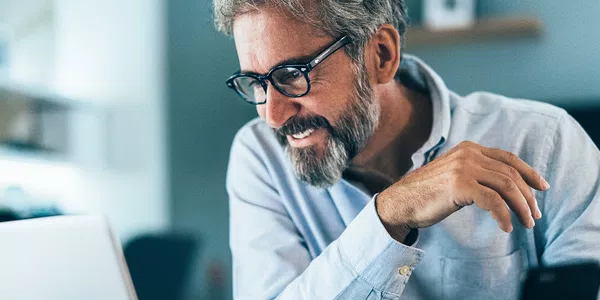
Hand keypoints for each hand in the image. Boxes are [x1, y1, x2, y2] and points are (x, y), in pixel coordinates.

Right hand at [376, 141, 548, 241]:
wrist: (400, 202)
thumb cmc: (426, 193)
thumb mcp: (455, 175)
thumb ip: (476, 173)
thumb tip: (506, 188)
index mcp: (469, 149)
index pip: (508, 158)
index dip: (529, 172)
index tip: (542, 188)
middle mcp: (468, 154)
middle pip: (510, 173)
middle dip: (528, 196)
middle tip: (535, 215)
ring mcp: (463, 168)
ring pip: (506, 185)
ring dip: (521, 207)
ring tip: (527, 223)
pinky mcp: (459, 185)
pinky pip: (492, 201)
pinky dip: (504, 215)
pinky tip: (506, 227)